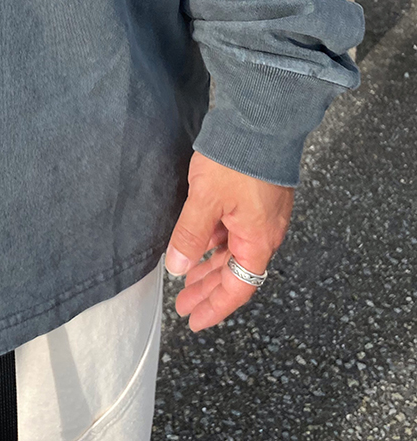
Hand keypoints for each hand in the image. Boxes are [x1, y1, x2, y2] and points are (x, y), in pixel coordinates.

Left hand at [164, 149, 293, 330]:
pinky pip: (235, 231)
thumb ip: (190, 235)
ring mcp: (261, 215)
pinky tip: (198, 243)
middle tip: (184, 304)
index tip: (194, 320)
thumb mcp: (206, 200)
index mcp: (258, 240)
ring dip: (210, 266)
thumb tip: (176, 268)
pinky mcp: (255, 197)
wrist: (260, 119)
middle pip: (235, 272)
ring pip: (234, 251)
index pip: (238, 287)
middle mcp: (264, 232)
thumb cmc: (237, 159)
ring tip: (185, 277)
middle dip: (208, 290)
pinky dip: (216, 243)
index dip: (215, 306)